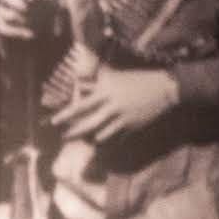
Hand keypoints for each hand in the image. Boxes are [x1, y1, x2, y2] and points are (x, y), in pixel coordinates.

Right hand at [0, 0, 54, 45]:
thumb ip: (51, 6)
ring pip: (3, 12)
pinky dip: (17, 31)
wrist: (44, 48)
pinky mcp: (0, 27)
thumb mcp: (55, 14)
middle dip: (17, 2)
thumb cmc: (51, 26)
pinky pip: (3, 27)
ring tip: (33, 24)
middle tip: (30, 10)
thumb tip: (46, 1)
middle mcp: (9, 0)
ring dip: (19, 17)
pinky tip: (31, 35)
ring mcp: (2, 13)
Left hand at [55, 58, 183, 146]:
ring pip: (101, 134)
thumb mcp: (115, 76)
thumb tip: (79, 83)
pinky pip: (116, 137)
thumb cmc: (137, 79)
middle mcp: (112, 106)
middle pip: (88, 124)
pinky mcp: (132, 126)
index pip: (81, 105)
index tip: (54, 121)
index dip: (66, 114)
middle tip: (64, 136)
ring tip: (83, 139)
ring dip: (90, 138)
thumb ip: (96, 81)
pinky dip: (107, 140)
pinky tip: (101, 142)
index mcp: (106, 92)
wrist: (164, 88)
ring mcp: (122, 118)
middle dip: (74, 132)